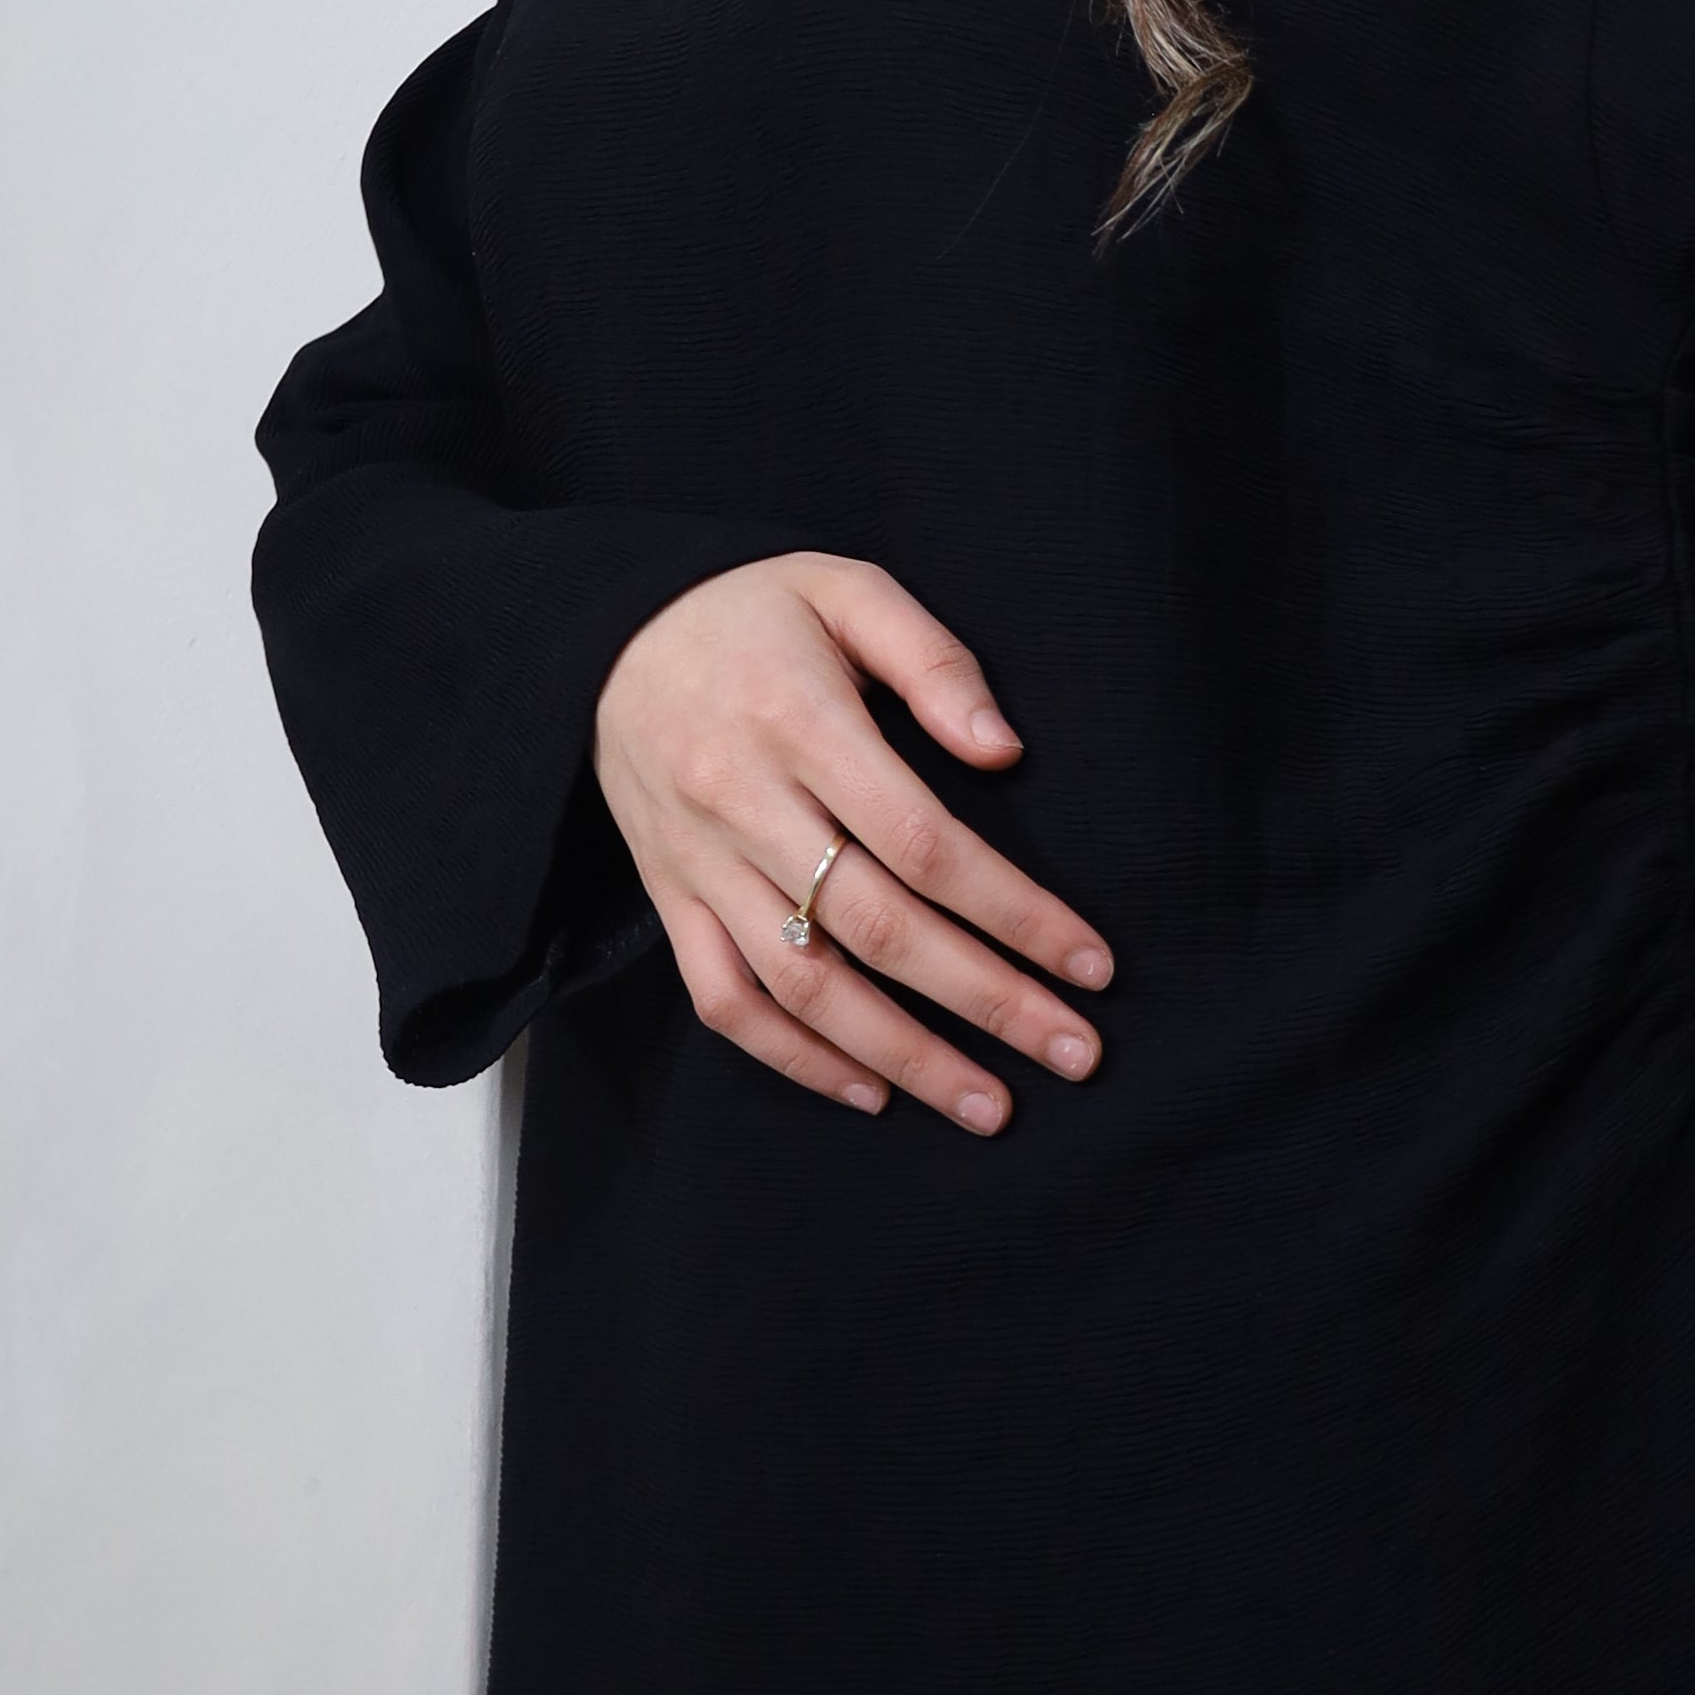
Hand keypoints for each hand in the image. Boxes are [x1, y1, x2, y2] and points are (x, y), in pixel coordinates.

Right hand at [592, 554, 1113, 1134]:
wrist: (604, 633)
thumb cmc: (752, 608)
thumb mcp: (848, 588)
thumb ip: (934, 663)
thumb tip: (1006, 752)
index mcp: (801, 722)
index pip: (925, 843)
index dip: (1014, 912)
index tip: (1090, 964)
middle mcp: (744, 805)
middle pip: (879, 929)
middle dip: (987, 1002)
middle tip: (1074, 1054)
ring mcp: (699, 864)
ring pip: (804, 987)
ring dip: (904, 1057)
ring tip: (987, 1105)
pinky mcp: (669, 900)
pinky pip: (726, 1002)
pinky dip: (797, 1059)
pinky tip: (871, 1091)